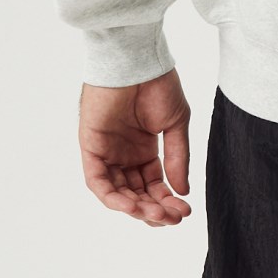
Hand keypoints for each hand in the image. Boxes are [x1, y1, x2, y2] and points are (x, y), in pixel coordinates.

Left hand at [78, 69, 191, 225]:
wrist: (138, 60)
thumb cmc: (157, 84)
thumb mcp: (175, 124)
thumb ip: (177, 159)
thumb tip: (183, 191)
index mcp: (144, 149)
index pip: (154, 185)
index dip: (168, 200)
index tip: (185, 210)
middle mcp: (124, 155)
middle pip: (137, 193)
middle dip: (155, 209)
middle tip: (174, 217)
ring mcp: (107, 152)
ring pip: (118, 192)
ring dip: (137, 208)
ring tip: (157, 214)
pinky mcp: (91, 148)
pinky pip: (98, 181)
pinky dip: (114, 197)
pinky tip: (134, 206)